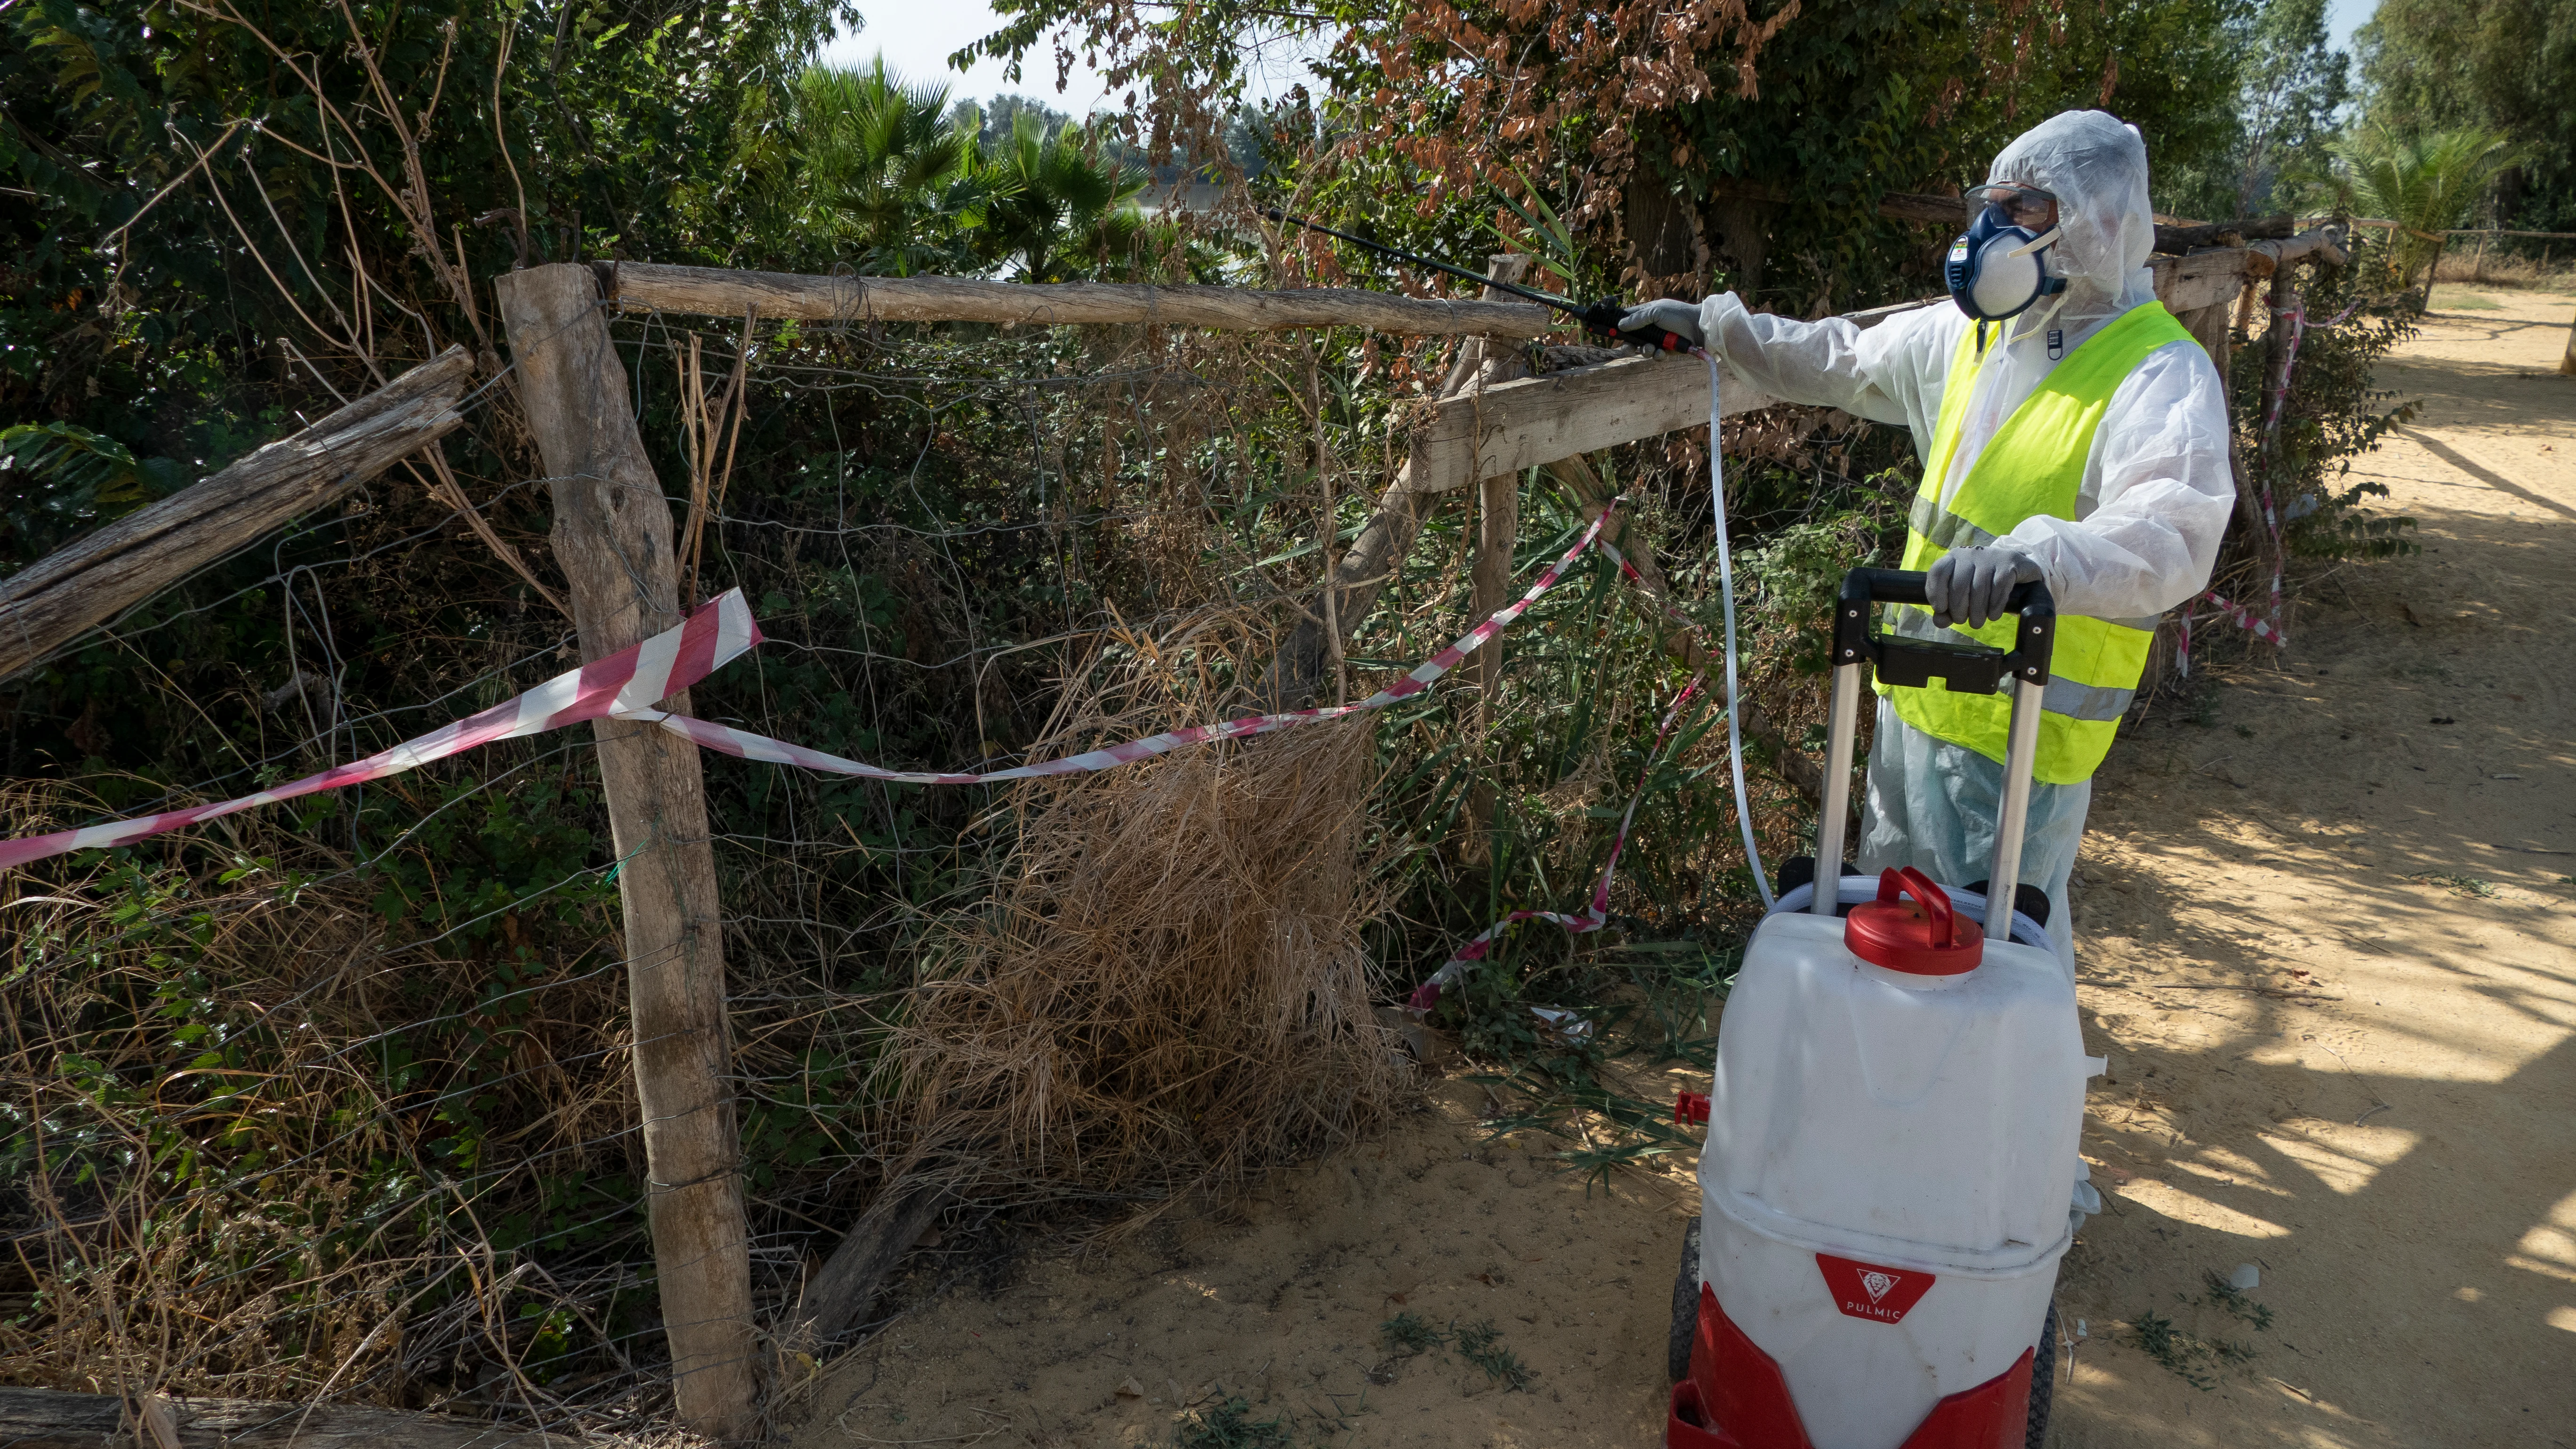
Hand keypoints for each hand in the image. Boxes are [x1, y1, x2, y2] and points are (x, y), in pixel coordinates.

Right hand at [1616, 298, 1703, 349]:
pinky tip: (1663, 352)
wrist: (1699, 328)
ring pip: (1641, 349)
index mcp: (1645, 315)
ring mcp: (1657, 340)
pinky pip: (1654, 356)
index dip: (1617, 325)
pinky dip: (1657, 355)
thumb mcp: (1656, 312)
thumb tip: (1620, 325)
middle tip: (1628, 348)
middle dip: (1628, 345)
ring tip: (1651, 348)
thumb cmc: (1678, 315)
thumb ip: (1638, 319)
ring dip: (1644, 350)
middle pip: (1631, 338)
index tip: (1609, 331)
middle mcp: (1649, 328)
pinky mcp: (1665, 350)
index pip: (1626, 319)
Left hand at [1926, 547, 2041, 629]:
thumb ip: (1947, 610)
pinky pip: (1999, 588)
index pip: (1938, 572)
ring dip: (1977, 612)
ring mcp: (1990, 557)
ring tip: (1977, 622)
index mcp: (1954, 558)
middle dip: (1959, 610)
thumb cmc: (1981, 585)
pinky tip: (1993, 615)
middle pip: (1959, 586)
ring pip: (1979, 589)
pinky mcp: (2009, 563)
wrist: (2014, 568)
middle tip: (1963, 621)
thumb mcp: (1961, 595)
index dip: (1936, 593)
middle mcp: (1970, 554)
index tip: (1941, 609)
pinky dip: (1994, 606)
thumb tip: (1940, 622)